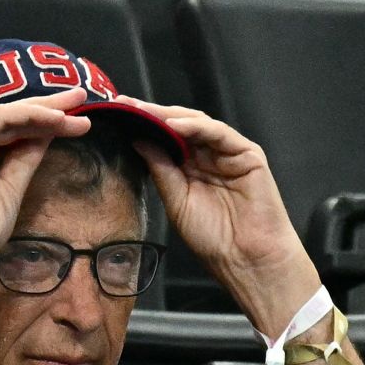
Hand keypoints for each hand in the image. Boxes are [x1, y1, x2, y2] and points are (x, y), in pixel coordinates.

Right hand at [0, 87, 90, 276]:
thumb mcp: (10, 190)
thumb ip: (24, 161)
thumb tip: (44, 139)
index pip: (11, 130)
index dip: (43, 123)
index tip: (76, 122)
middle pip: (11, 116)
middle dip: (48, 107)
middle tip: (81, 97)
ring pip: (8, 114)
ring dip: (46, 110)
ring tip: (78, 108)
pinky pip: (2, 118)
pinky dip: (31, 116)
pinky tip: (58, 119)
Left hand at [123, 98, 319, 334]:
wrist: (247, 260)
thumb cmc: (215, 238)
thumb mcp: (176, 201)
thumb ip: (161, 169)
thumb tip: (138, 139)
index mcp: (191, 169)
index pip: (164, 139)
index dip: (142, 126)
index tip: (116, 115)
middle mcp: (209, 157)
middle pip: (179, 126)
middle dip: (152, 114)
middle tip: (125, 104)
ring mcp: (229, 154)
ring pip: (198, 125)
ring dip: (170, 116)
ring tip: (145, 111)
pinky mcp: (248, 155)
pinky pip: (220, 133)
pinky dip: (197, 126)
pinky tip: (175, 124)